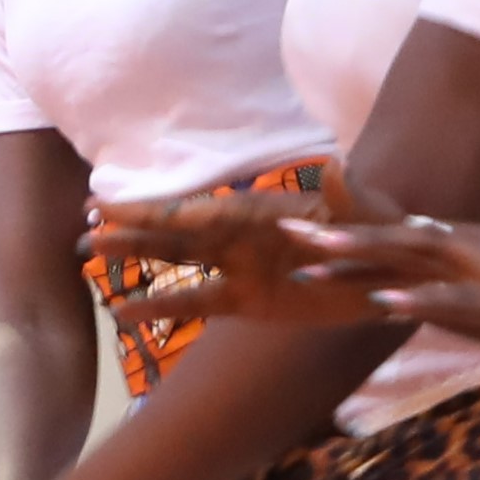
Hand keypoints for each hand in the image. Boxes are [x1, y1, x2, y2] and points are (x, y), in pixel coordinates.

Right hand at [84, 183, 378, 323]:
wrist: (395, 274)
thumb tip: (335, 166)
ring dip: (137, 262)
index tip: (108, 205)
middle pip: (175, 234)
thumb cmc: (384, 233)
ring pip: (179, 265)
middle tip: (84, 228)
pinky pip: (199, 305)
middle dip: (131, 231)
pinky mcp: (250, 303)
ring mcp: (241, 270)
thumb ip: (347, 197)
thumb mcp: (369, 216)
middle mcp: (242, 238)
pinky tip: (126, 314)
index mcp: (261, 213)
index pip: (196, 212)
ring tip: (91, 262)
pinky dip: (163, 308)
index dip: (152, 210)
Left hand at [304, 213, 479, 363]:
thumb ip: (462, 297)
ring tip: (310, 261)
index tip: (303, 229)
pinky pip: (456, 299)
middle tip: (282, 231)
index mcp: (472, 248)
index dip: (349, 233)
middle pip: (392, 240)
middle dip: (337, 238)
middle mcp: (473, 249)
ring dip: (360, 258)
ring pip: (413, 259)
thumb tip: (418, 305)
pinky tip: (382, 301)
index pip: (399, 236)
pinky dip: (417, 298)